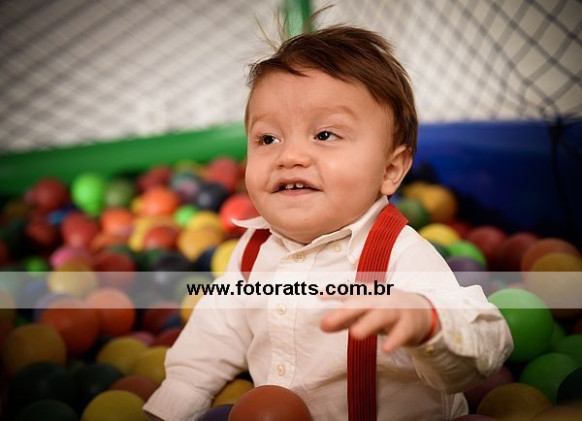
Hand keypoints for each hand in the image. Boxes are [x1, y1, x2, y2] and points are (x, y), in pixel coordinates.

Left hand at [319, 289, 439, 352]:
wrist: (420, 312)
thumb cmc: (385, 311)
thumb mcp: (365, 313)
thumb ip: (345, 319)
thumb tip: (322, 326)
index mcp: (369, 293)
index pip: (350, 291)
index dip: (335, 292)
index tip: (319, 294)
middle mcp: (381, 299)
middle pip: (362, 303)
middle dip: (345, 312)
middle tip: (326, 322)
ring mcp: (396, 310)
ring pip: (381, 315)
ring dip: (368, 323)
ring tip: (354, 334)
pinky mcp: (409, 324)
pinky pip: (402, 332)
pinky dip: (395, 339)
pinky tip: (386, 349)